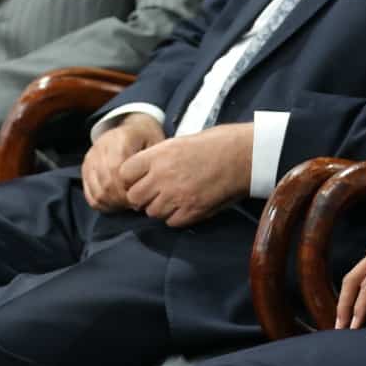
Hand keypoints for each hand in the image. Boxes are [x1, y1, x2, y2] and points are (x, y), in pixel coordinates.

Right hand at [81, 113, 164, 211]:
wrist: (131, 127)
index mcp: (121, 139)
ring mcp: (91, 158)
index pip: (118, 172)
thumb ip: (151, 163)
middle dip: (122, 200)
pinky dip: (102, 203)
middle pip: (107, 184)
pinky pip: (90, 193)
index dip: (129, 190)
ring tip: (126, 203)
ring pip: (97, 192)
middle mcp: (101, 147)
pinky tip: (115, 202)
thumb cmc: (146, 138)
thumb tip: (147, 188)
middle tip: (135, 204)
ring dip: (112, 203)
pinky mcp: (86, 167)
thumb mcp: (156, 143)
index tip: (142, 196)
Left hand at [119, 123, 251, 227]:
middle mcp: (162, 177)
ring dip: (159, 208)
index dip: (129, 179)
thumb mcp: (178, 143)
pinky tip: (186, 205)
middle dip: (142, 197)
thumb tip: (142, 174)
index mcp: (157, 156)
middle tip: (154, 193)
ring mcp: (176, 196)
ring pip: (152, 212)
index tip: (137, 180)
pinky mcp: (191, 211)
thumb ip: (156, 159)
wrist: (241, 155)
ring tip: (174, 198)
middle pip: (134, 198)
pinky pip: (171, 222)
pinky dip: (176, 217)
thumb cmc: (213, 144)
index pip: (124, 174)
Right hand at [337, 190, 365, 329]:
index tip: (356, 324)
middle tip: (341, 327)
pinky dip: (352, 288)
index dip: (361, 305)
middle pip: (351, 280)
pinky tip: (356, 303)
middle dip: (343, 304)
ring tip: (344, 320)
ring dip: (345, 297)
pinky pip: (358, 271)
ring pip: (351, 275)